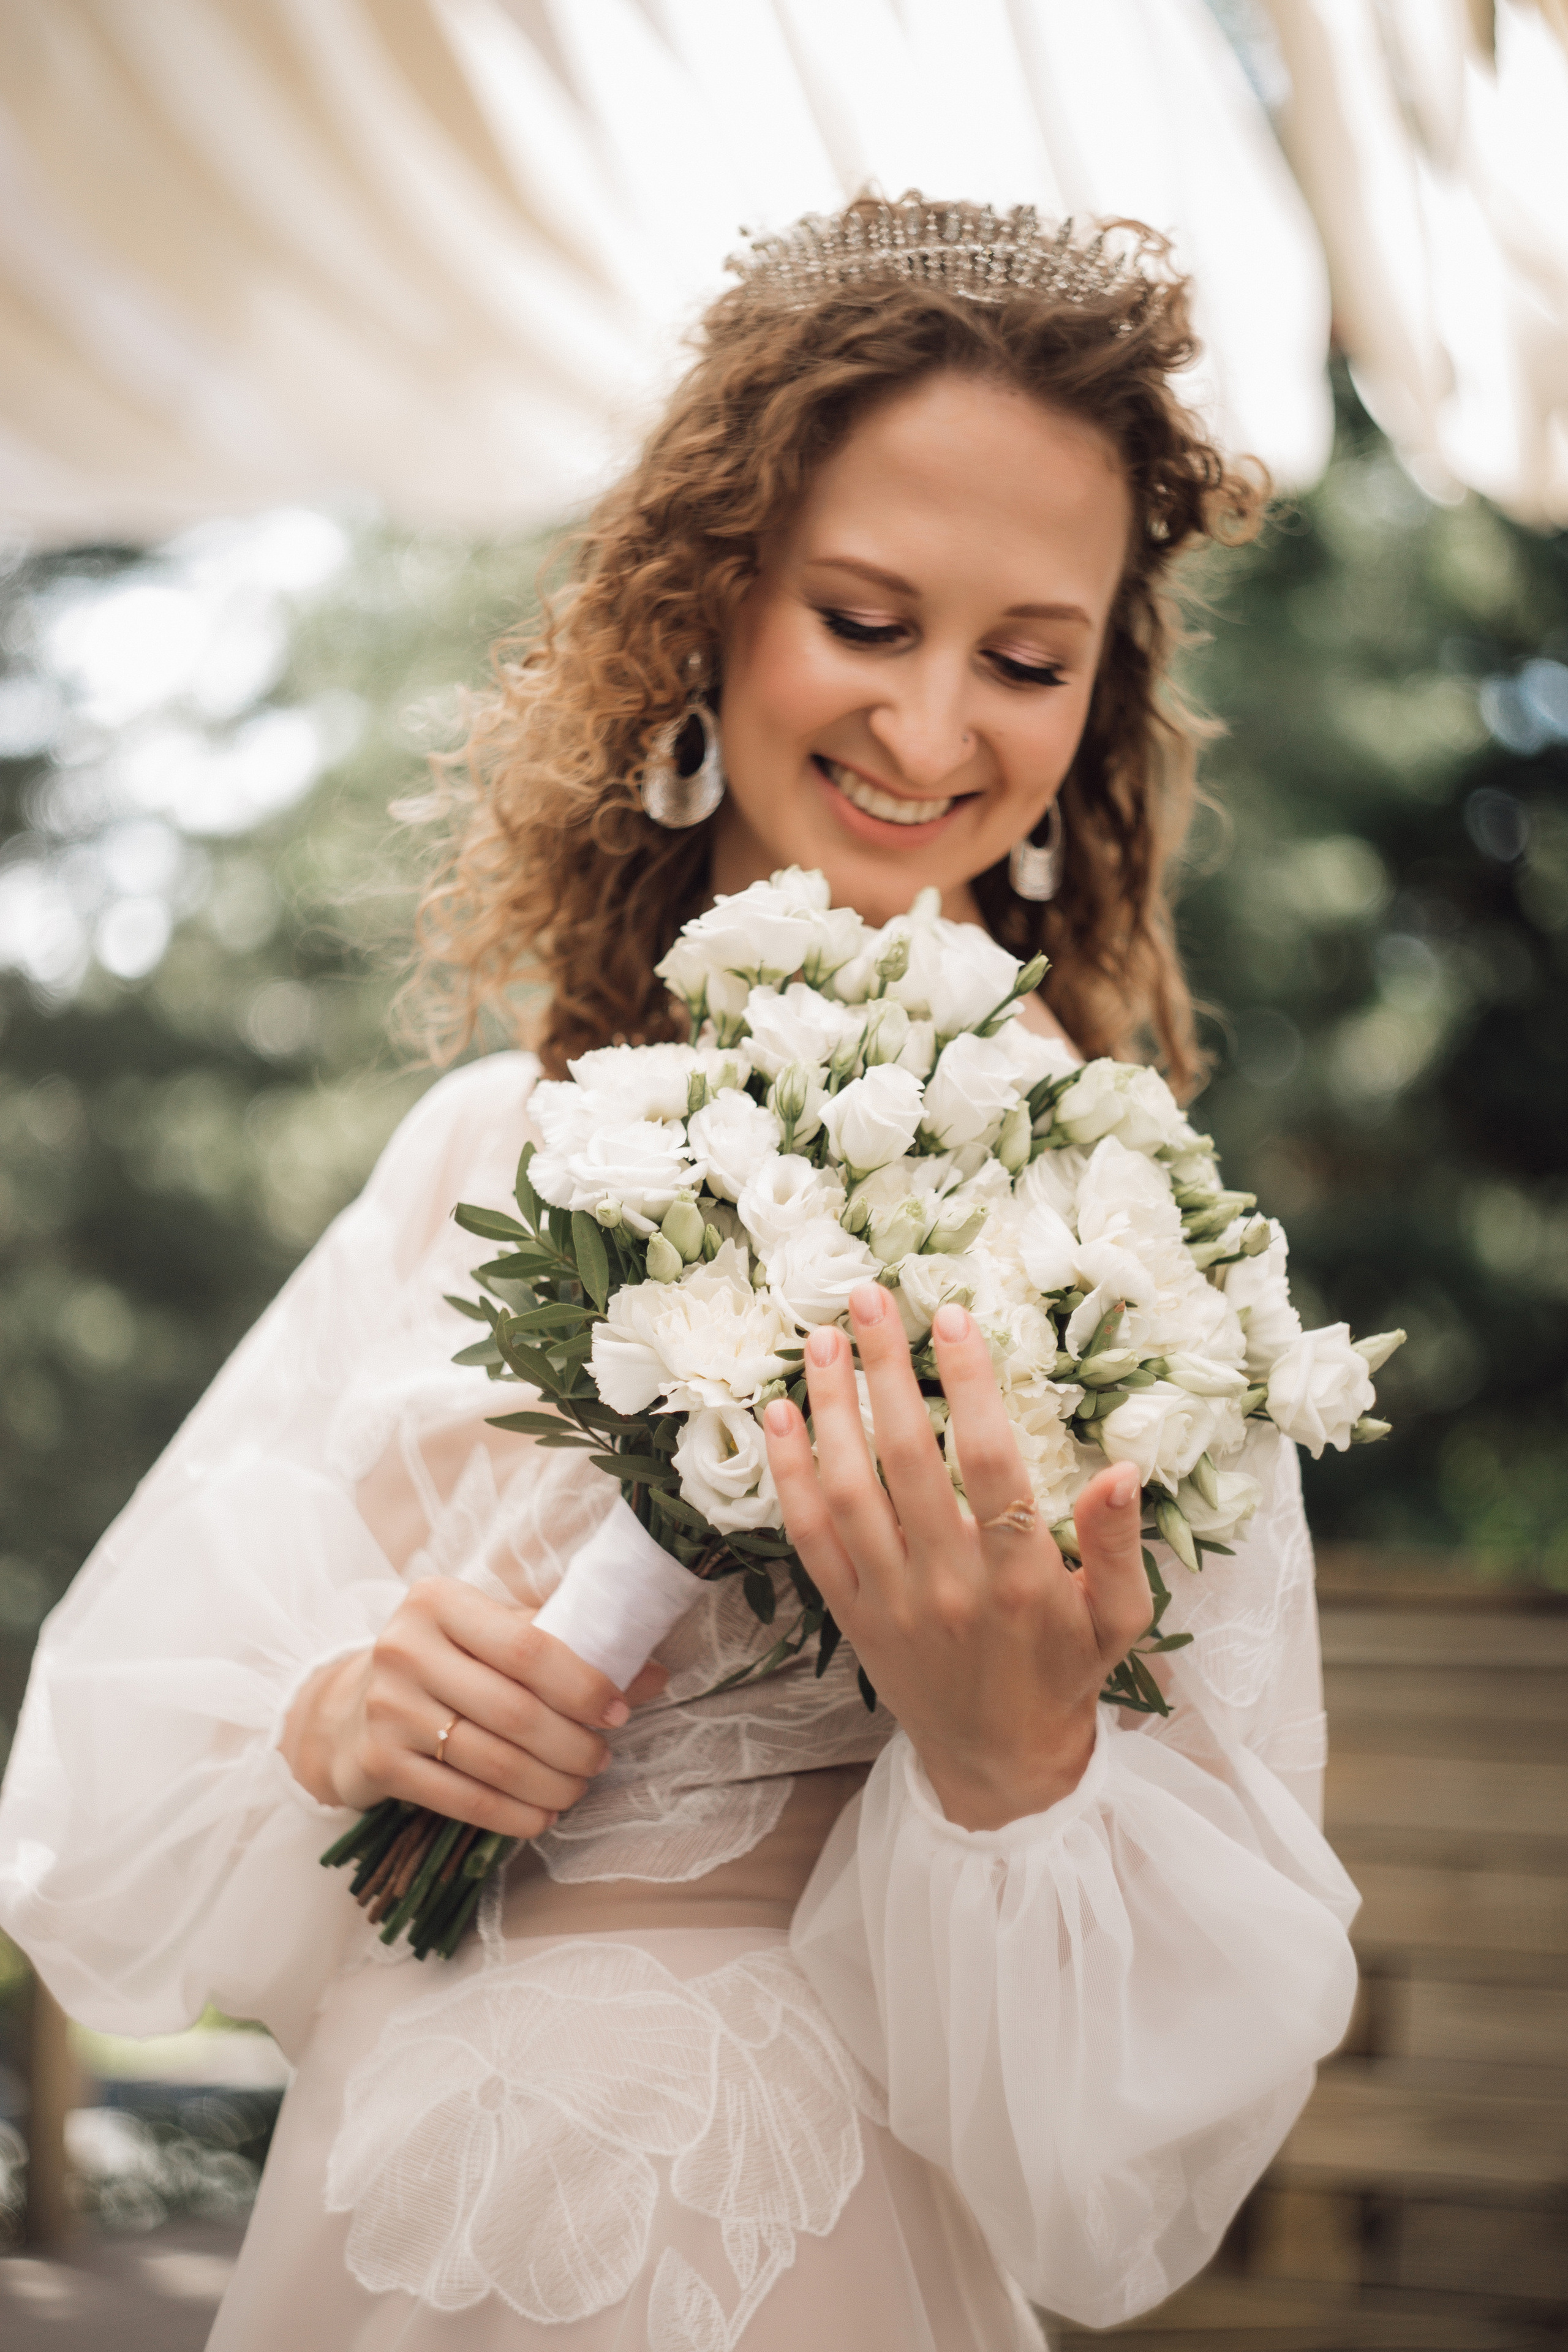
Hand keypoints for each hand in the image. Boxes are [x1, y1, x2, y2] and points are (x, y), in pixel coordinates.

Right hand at [281, 1578, 667, 1840]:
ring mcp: (387, 1707)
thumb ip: (562, 1643)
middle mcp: (405, 1648)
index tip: (619, 1710)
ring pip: (492, 1760)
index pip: (529, 1645)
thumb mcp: (489, 1633)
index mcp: (438, 1600)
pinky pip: (463, 1799)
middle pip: (515, 1710)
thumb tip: (653, 1673)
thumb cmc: (444, 1663)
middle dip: (573, 1744)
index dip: (583, 1683)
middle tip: (602, 1758)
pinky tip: (542, 1815)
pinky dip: (514, 1815)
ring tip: (578, 1785)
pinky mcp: (378, 1762)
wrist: (348, 1708)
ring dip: (551, 1783)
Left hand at [763, 1284, 1151, 1830]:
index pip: (988, 1460)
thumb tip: (1125, 1466)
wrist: (1001, 1763)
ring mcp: (890, 1601)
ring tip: (821, 1340)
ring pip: (848, 1490)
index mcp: (1019, 1577)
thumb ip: (1119, 1542)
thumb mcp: (1119, 1617)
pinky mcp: (850, 1616)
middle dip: (885, 1370)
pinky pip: (809, 1536)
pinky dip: (789, 1474)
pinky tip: (780, 1415)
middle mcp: (947, 1584)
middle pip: (905, 1459)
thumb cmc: (1067, 1673)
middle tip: (868, 1297)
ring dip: (828, 1409)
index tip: (951, 1316)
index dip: (968, 1383)